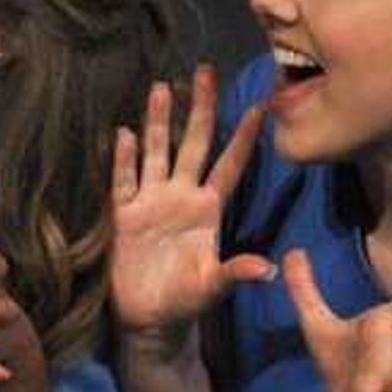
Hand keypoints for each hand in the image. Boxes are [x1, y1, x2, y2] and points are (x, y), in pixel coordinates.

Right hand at [107, 66, 272, 342]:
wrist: (148, 319)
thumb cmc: (185, 302)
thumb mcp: (214, 288)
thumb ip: (237, 273)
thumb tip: (267, 268)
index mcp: (209, 209)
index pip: (230, 165)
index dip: (243, 137)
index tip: (260, 106)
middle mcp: (181, 196)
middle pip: (193, 144)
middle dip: (201, 109)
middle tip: (205, 72)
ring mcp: (151, 203)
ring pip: (157, 153)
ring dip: (159, 122)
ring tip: (161, 88)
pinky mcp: (124, 215)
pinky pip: (123, 181)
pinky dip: (124, 159)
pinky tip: (124, 134)